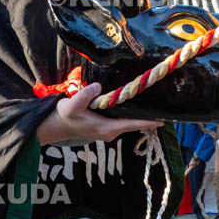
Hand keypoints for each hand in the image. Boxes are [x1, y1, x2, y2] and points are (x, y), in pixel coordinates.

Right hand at [36, 83, 160, 144]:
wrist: (55, 126)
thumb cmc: (64, 116)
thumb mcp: (73, 104)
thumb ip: (85, 95)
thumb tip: (98, 86)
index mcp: (106, 128)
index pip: (132, 125)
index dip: (148, 122)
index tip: (163, 121)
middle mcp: (110, 132)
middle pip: (133, 124)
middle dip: (147, 118)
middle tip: (162, 108)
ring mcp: (107, 131)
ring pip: (127, 123)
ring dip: (138, 116)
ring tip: (152, 105)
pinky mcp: (104, 127)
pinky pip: (121, 121)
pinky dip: (129, 115)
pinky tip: (133, 106)